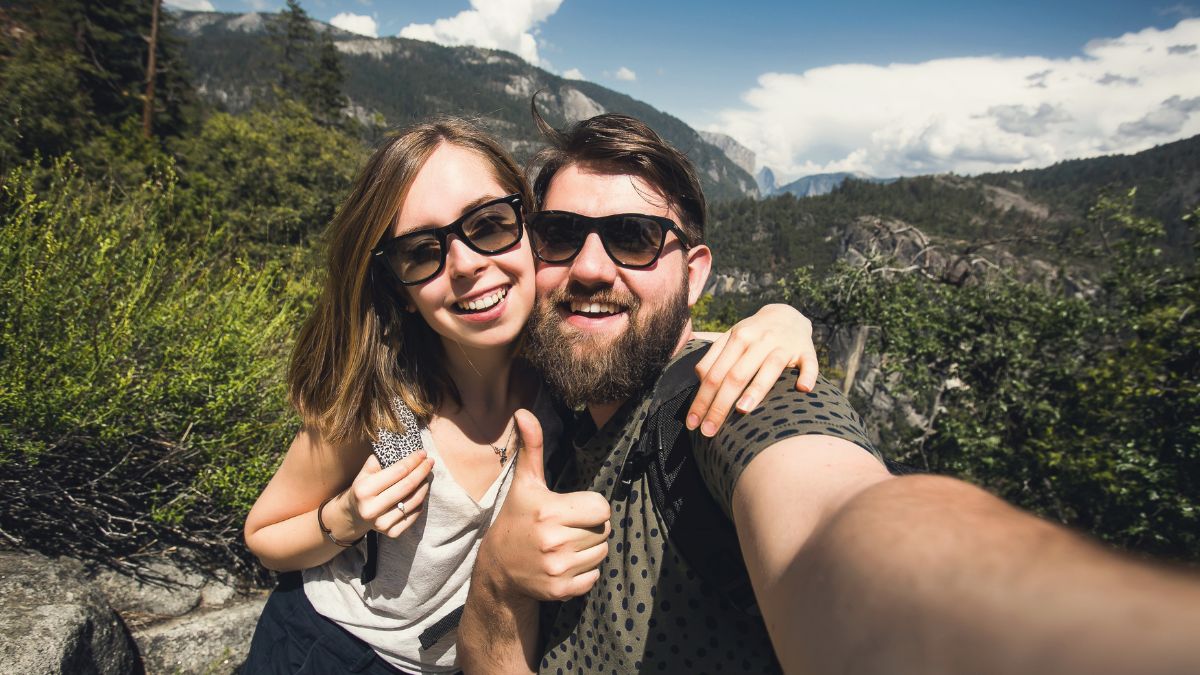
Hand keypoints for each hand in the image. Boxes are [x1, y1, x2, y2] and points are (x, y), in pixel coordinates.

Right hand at [338, 450, 433, 538]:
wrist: (354, 514)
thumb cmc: (363, 488)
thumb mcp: (365, 472)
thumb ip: (379, 460)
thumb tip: (402, 448)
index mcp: (364, 490)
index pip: (398, 471)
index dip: (413, 461)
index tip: (423, 453)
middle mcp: (371, 509)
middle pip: (408, 486)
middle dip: (422, 471)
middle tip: (430, 461)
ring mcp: (382, 524)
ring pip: (414, 501)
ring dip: (424, 485)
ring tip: (427, 475)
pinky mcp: (391, 533)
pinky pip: (414, 514)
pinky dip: (420, 501)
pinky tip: (420, 491)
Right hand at [478, 409, 609, 600]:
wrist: (499, 568)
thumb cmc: (517, 518)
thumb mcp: (525, 484)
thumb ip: (532, 447)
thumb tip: (524, 412)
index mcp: (548, 511)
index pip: (601, 507)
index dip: (590, 507)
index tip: (571, 510)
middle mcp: (553, 541)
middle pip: (603, 530)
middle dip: (590, 527)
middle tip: (567, 528)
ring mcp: (557, 569)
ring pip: (602, 553)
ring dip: (589, 549)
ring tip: (565, 545)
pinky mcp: (561, 591)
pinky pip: (595, 577)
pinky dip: (585, 573)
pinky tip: (564, 565)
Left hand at [688, 303, 817, 436]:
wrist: (786, 314)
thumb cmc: (752, 334)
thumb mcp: (730, 337)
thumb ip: (711, 356)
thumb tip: (694, 376)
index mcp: (736, 338)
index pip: (713, 373)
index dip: (701, 399)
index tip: (692, 422)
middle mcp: (758, 341)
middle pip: (735, 376)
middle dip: (719, 406)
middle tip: (709, 431)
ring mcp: (784, 345)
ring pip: (769, 368)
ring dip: (757, 389)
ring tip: (742, 410)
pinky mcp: (807, 350)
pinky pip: (809, 364)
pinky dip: (807, 375)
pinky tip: (803, 389)